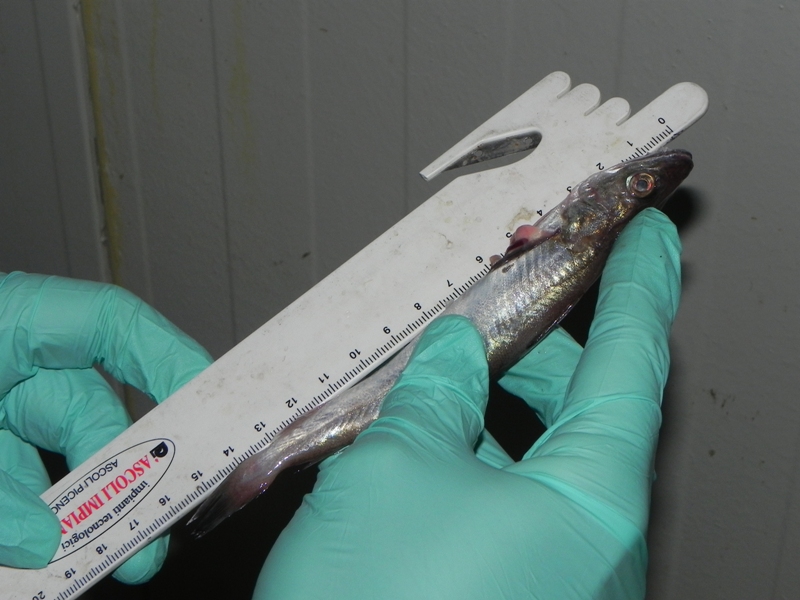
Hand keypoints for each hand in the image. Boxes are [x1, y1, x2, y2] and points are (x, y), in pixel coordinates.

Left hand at [0, 273, 210, 582]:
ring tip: (98, 566)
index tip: (205, 408)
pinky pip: (18, 497)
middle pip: (95, 415)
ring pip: (58, 469)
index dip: (168, 359)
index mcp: (8, 323)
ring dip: (78, 520)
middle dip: (125, 477)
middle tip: (149, 535)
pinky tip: (44, 569)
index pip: (109, 326)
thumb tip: (39, 539)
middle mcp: (10, 367)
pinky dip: (32, 535)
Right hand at [252, 208, 680, 598]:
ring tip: (444, 359)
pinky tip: (418, 431)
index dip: (638, 289)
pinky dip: (465, 452)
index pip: (632, 364)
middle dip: (545, 344)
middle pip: (584, 410)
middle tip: (516, 294)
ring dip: (490, 399)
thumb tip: (448, 353)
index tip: (651, 241)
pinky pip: (498, 498)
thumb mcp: (396, 470)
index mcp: (590, 502)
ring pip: (532, 457)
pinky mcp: (499, 589)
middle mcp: (584, 542)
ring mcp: (544, 571)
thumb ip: (431, 397)